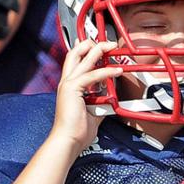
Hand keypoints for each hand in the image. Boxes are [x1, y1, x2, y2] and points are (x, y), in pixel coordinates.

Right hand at [50, 39, 120, 153]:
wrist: (69, 140)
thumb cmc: (77, 130)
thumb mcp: (94, 111)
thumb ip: (101, 100)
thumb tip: (112, 95)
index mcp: (69, 86)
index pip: (76, 61)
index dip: (87, 51)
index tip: (101, 48)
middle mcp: (67, 82)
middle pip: (75, 52)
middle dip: (92, 44)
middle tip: (108, 43)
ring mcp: (68, 84)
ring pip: (83, 58)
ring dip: (99, 50)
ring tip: (113, 47)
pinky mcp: (72, 89)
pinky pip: (92, 75)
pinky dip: (106, 71)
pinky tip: (116, 70)